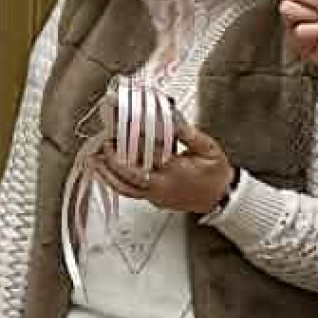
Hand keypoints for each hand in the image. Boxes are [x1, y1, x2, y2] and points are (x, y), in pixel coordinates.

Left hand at [112, 122, 235, 217]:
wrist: (222, 198)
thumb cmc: (215, 173)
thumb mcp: (207, 147)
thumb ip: (186, 133)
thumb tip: (169, 117)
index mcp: (173, 174)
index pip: (142, 160)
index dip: (125, 145)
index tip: (117, 131)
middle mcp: (161, 188)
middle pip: (126, 178)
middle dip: (110, 161)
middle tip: (103, 143)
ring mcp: (156, 197)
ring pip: (124, 189)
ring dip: (107, 175)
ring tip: (96, 160)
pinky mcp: (154, 200)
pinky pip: (131, 192)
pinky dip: (117, 181)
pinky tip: (110, 170)